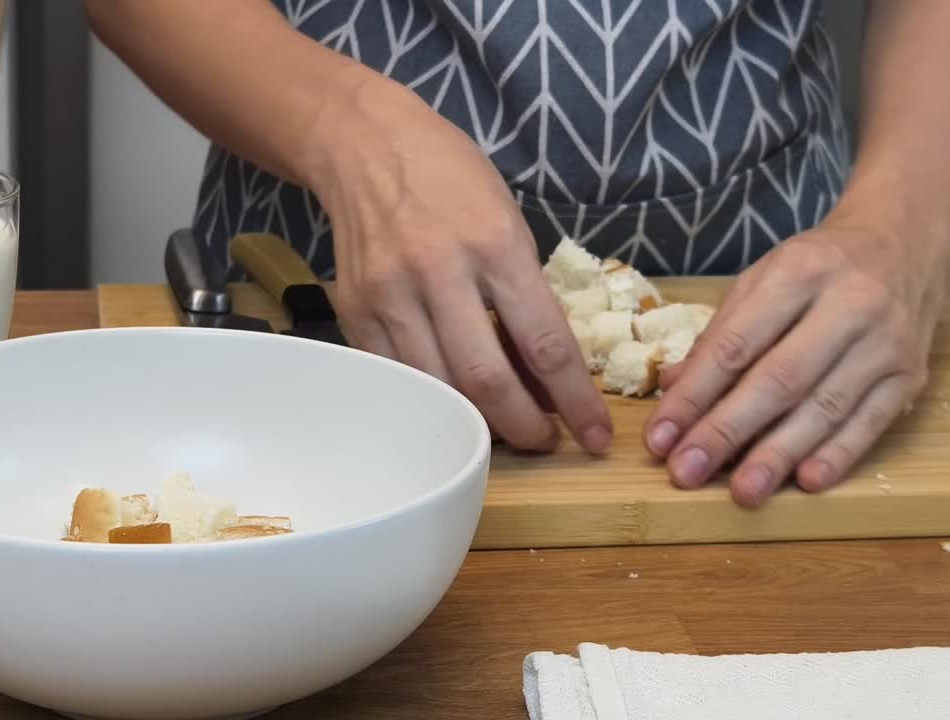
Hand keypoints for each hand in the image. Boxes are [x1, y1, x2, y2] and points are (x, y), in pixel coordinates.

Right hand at [304, 76, 611, 452]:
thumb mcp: (508, 220)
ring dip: (475, 421)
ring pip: (436, 387)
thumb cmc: (449, 177)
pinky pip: (397, 375)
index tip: (594, 434)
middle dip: (523, 425)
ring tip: (501, 426)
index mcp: (494, 244)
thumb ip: (525, 293)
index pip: (545, 343)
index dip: (575, 400)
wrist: (364, 146)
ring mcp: (389, 294)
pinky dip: (429, 398)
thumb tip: (546, 371)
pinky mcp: (354, 310)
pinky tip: (450, 400)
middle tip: (544, 441)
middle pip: (485, 379)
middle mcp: (439, 272)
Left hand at [643, 213, 949, 506]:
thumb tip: (673, 388)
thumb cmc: (817, 267)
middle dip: (726, 432)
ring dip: (778, 455)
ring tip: (741, 492)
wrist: (904, 242)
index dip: (694, 396)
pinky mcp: (910, 375)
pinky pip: (871, 422)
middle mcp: (847, 306)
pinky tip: (805, 481)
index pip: (735, 346)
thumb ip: (719, 334)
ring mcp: (885, 343)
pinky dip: (838, 455)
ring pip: (825, 407)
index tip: (660, 436)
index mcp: (797, 274)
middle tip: (687, 471)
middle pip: (778, 380)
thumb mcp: (761, 279)